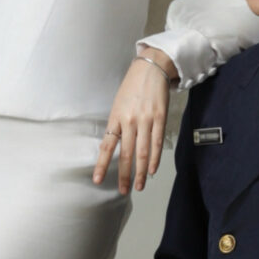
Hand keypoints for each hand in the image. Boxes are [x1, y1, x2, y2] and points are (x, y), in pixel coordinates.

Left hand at [93, 53, 176, 192]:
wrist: (151, 68)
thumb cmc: (132, 87)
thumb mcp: (117, 104)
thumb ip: (116, 125)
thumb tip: (114, 147)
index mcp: (115, 117)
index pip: (106, 146)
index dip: (101, 164)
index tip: (97, 180)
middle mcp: (129, 120)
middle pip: (125, 154)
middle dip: (124, 175)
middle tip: (123, 190)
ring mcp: (146, 120)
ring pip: (142, 152)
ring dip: (141, 172)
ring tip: (139, 185)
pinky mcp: (160, 118)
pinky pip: (157, 143)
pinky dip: (154, 158)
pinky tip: (152, 170)